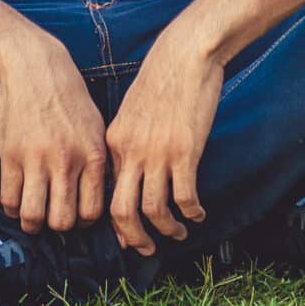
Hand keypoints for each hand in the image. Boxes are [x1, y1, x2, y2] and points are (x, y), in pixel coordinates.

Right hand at [0, 39, 109, 233]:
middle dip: (58, 227)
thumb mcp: (97, 127)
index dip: (84, 222)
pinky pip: (9, 199)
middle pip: (63, 221)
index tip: (76, 215)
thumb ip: (99, 164)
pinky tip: (18, 201)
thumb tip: (100, 199)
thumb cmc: (70, 97)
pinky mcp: (10, 155)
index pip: (92, 212)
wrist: (34, 66)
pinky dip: (12, 209)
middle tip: (54, 218)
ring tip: (33, 218)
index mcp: (93, 155)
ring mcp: (35, 159)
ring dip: (32, 224)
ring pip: (33, 216)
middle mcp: (66, 161)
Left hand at [105, 48, 221, 256]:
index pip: (106, 193)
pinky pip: (184, 197)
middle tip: (145, 249)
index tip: (128, 232)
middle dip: (133, 238)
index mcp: (113, 143)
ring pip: (153, 210)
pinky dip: (192, 212)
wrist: (185, 56)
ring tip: (179, 233)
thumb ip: (127, 142)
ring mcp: (157, 154)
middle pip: (122, 212)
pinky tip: (198, 213)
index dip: (116, 220)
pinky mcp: (185, 152)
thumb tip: (130, 172)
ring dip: (167, 229)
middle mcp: (131, 152)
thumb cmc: (161, 80)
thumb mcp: (131, 112)